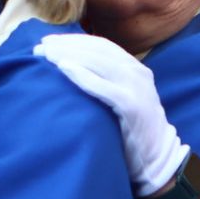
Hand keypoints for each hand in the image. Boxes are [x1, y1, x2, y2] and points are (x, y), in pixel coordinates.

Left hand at [36, 32, 187, 196]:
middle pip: (99, 50)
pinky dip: (84, 76)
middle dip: (67, 45)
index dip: (74, 41)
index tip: (48, 42)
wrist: (158, 158)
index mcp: (135, 68)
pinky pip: (105, 87)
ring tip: (46, 55)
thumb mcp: (123, 98)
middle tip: (40, 47)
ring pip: (101, 63)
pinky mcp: (132, 107)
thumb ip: (107, 82)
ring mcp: (137, 89)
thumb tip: (71, 69)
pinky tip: (64, 68)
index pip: (102, 46)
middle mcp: (137, 73)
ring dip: (71, 55)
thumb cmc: (132, 129)